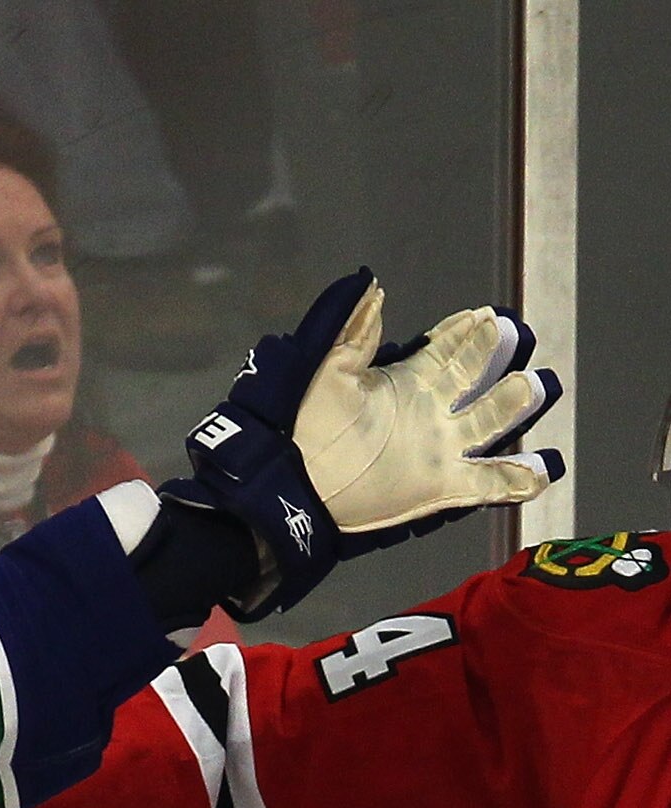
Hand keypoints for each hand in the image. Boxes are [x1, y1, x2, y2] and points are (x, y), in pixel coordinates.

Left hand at [166, 270, 562, 616]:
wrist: (296, 490)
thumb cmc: (307, 432)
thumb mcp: (327, 375)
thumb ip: (352, 333)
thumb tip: (371, 287)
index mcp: (408, 380)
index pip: (449, 348)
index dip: (467, 330)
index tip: (487, 313)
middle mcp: (432, 411)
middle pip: (477, 378)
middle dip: (498, 356)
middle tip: (517, 335)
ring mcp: (440, 448)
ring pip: (490, 421)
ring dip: (515, 404)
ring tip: (537, 386)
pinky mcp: (441, 485)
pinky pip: (487, 482)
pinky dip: (515, 479)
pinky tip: (542, 471)